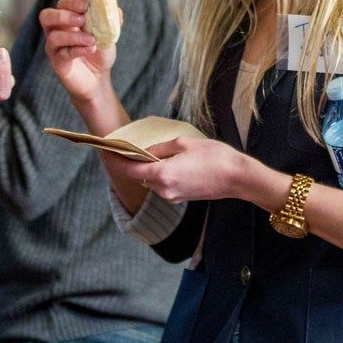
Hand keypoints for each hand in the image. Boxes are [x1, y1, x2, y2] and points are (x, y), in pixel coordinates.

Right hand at [40, 0, 116, 105]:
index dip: (71, 2)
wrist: (98, 79)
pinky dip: (78, 50)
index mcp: (67, 21)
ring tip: (91, 40)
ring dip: (74, 36)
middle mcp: (56, 32)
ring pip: (54, 36)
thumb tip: (116, 8)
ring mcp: (55, 48)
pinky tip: (91, 49)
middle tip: (81, 20)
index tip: (85, 5)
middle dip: (63, 15)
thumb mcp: (109, 34)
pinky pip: (63, 54)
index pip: (62, 4)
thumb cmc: (99, 53)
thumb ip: (111, 20)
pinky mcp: (58, 63)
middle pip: (46, 16)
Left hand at [118, 137, 248, 206]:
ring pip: (151, 181)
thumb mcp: (183, 143)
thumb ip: (160, 149)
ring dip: (148, 168)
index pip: (130, 170)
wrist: (238, 177)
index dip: (116, 160)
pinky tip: (168, 162)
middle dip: (133, 162)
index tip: (105, 150)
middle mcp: (164, 190)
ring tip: (151, 152)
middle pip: (140, 176)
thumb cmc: (214, 156)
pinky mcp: (181, 198)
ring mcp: (173, 196)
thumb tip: (146, 152)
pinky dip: (160, 174)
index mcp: (162, 175)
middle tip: (127, 146)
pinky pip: (163, 185)